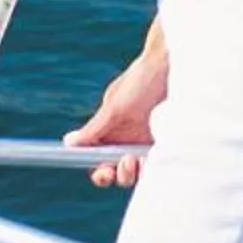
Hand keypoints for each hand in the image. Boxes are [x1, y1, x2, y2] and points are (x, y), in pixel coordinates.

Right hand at [64, 43, 171, 187]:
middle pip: (118, 173)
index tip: (102, 172)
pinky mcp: (169, 144)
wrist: (174, 66)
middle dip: (117, 175)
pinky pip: (159, 166)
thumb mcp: (115, 106)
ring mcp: (148, 143)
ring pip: (138, 174)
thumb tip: (68, 143)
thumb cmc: (141, 80)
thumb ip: (94, 129)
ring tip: (135, 158)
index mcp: (111, 131)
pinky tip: (152, 157)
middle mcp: (128, 141)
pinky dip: (154, 168)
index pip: (99, 161)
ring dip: (134, 173)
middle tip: (121, 165)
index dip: (99, 173)